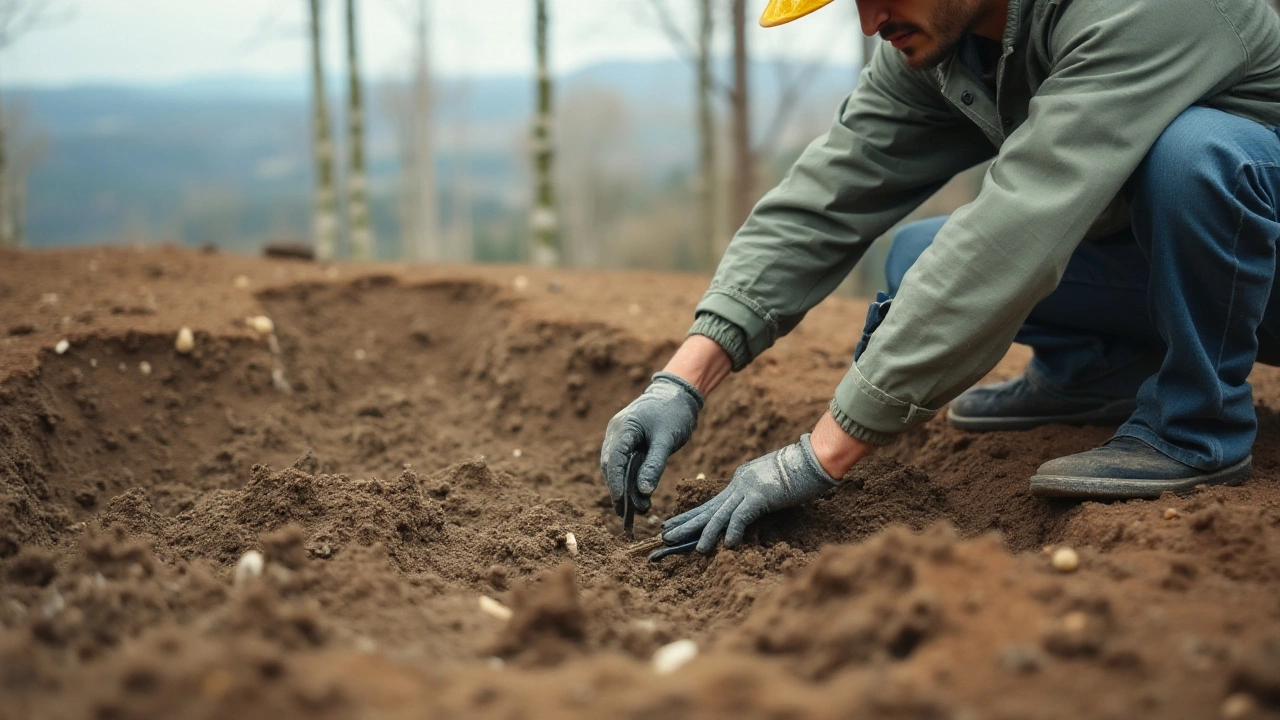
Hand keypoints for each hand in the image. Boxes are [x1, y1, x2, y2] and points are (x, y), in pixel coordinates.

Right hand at [600, 372, 703, 516]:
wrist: (678, 392)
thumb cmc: (674, 412)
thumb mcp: (666, 439)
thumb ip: (654, 465)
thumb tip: (644, 491)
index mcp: (623, 428)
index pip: (613, 460)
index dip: (615, 483)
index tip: (621, 502)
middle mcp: (616, 432)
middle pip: (610, 466)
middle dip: (618, 490)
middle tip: (626, 514)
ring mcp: (620, 436)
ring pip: (615, 467)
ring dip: (624, 487)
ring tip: (636, 510)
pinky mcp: (627, 441)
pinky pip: (624, 463)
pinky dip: (629, 479)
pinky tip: (638, 495)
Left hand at [660, 434, 840, 552]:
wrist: (816, 456)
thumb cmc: (801, 470)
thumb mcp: (774, 484)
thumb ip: (762, 495)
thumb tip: (758, 506)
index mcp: (741, 480)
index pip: (712, 502)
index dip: (692, 515)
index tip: (673, 523)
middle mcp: (740, 484)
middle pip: (708, 508)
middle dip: (686, 523)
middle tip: (663, 535)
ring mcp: (749, 488)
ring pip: (721, 514)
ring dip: (706, 533)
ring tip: (694, 549)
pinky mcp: (762, 495)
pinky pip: (743, 516)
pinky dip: (735, 531)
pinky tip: (728, 546)